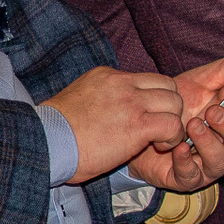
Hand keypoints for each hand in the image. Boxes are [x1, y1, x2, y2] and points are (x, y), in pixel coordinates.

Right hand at [39, 65, 184, 183]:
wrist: (47, 142)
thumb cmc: (56, 130)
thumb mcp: (79, 100)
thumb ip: (101, 98)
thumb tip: (110, 112)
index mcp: (106, 76)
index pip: (148, 79)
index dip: (153, 100)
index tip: (144, 118)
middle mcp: (121, 84)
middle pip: (168, 86)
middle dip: (169, 108)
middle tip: (158, 128)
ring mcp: (131, 102)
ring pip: (176, 102)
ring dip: (173, 123)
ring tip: (160, 139)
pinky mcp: (138, 124)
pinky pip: (173, 125)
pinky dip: (172, 138)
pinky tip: (158, 146)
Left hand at [126, 46, 223, 191]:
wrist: (137, 123)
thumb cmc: (174, 105)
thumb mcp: (197, 83)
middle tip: (213, 112)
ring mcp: (206, 164)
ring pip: (222, 161)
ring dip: (210, 143)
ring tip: (193, 125)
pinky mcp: (185, 178)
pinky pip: (192, 175)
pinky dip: (187, 162)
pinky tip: (179, 148)